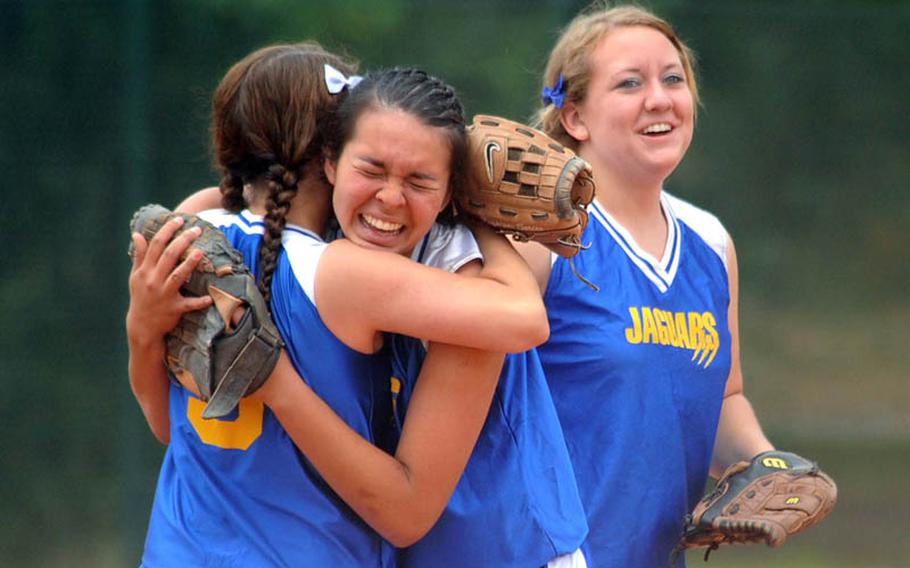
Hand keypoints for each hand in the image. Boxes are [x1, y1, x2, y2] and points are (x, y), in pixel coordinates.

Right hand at [126, 216, 212, 345]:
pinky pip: (188, 304)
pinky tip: (210, 297)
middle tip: (197, 230)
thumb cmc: (140, 297)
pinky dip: (199, 302)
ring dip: (189, 264)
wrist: (141, 326)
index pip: (156, 245)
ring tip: (201, 252)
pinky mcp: (174, 309)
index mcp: (145, 271)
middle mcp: (153, 280)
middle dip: (182, 240)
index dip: (167, 230)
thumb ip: (139, 255)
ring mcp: (164, 295)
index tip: (179, 219)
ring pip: (177, 276)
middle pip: (168, 256)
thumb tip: (136, 234)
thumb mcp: (136, 276)